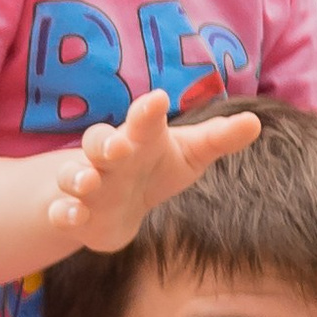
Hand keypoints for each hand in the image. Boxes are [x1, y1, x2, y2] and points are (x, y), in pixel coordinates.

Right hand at [44, 86, 259, 253]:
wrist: (116, 206)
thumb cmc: (155, 169)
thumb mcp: (190, 154)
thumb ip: (219, 139)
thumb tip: (255, 122)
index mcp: (138, 137)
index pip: (142, 119)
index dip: (147, 111)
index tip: (158, 100)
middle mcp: (108, 157)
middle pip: (97, 140)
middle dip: (104, 142)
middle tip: (119, 146)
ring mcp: (88, 184)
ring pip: (73, 174)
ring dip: (78, 177)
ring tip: (88, 183)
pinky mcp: (75, 213)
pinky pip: (61, 210)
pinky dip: (64, 212)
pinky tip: (72, 215)